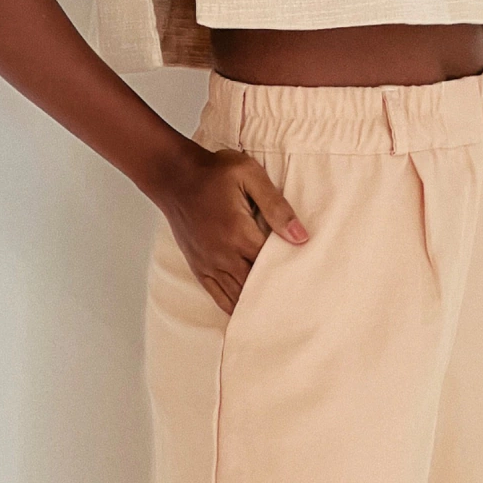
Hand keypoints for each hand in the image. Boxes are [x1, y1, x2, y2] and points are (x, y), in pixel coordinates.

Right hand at [159, 146, 308, 314]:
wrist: (174, 176)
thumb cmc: (214, 173)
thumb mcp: (249, 175)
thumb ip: (276, 206)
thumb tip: (301, 237)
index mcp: (239, 233)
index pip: (273, 265)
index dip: (291, 272)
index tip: (307, 278)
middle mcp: (223, 255)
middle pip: (257, 286)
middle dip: (276, 292)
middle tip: (299, 301)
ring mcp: (208, 264)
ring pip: (238, 296)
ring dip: (257, 302)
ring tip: (279, 310)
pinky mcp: (198, 266)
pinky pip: (218, 296)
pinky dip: (234, 306)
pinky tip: (247, 310)